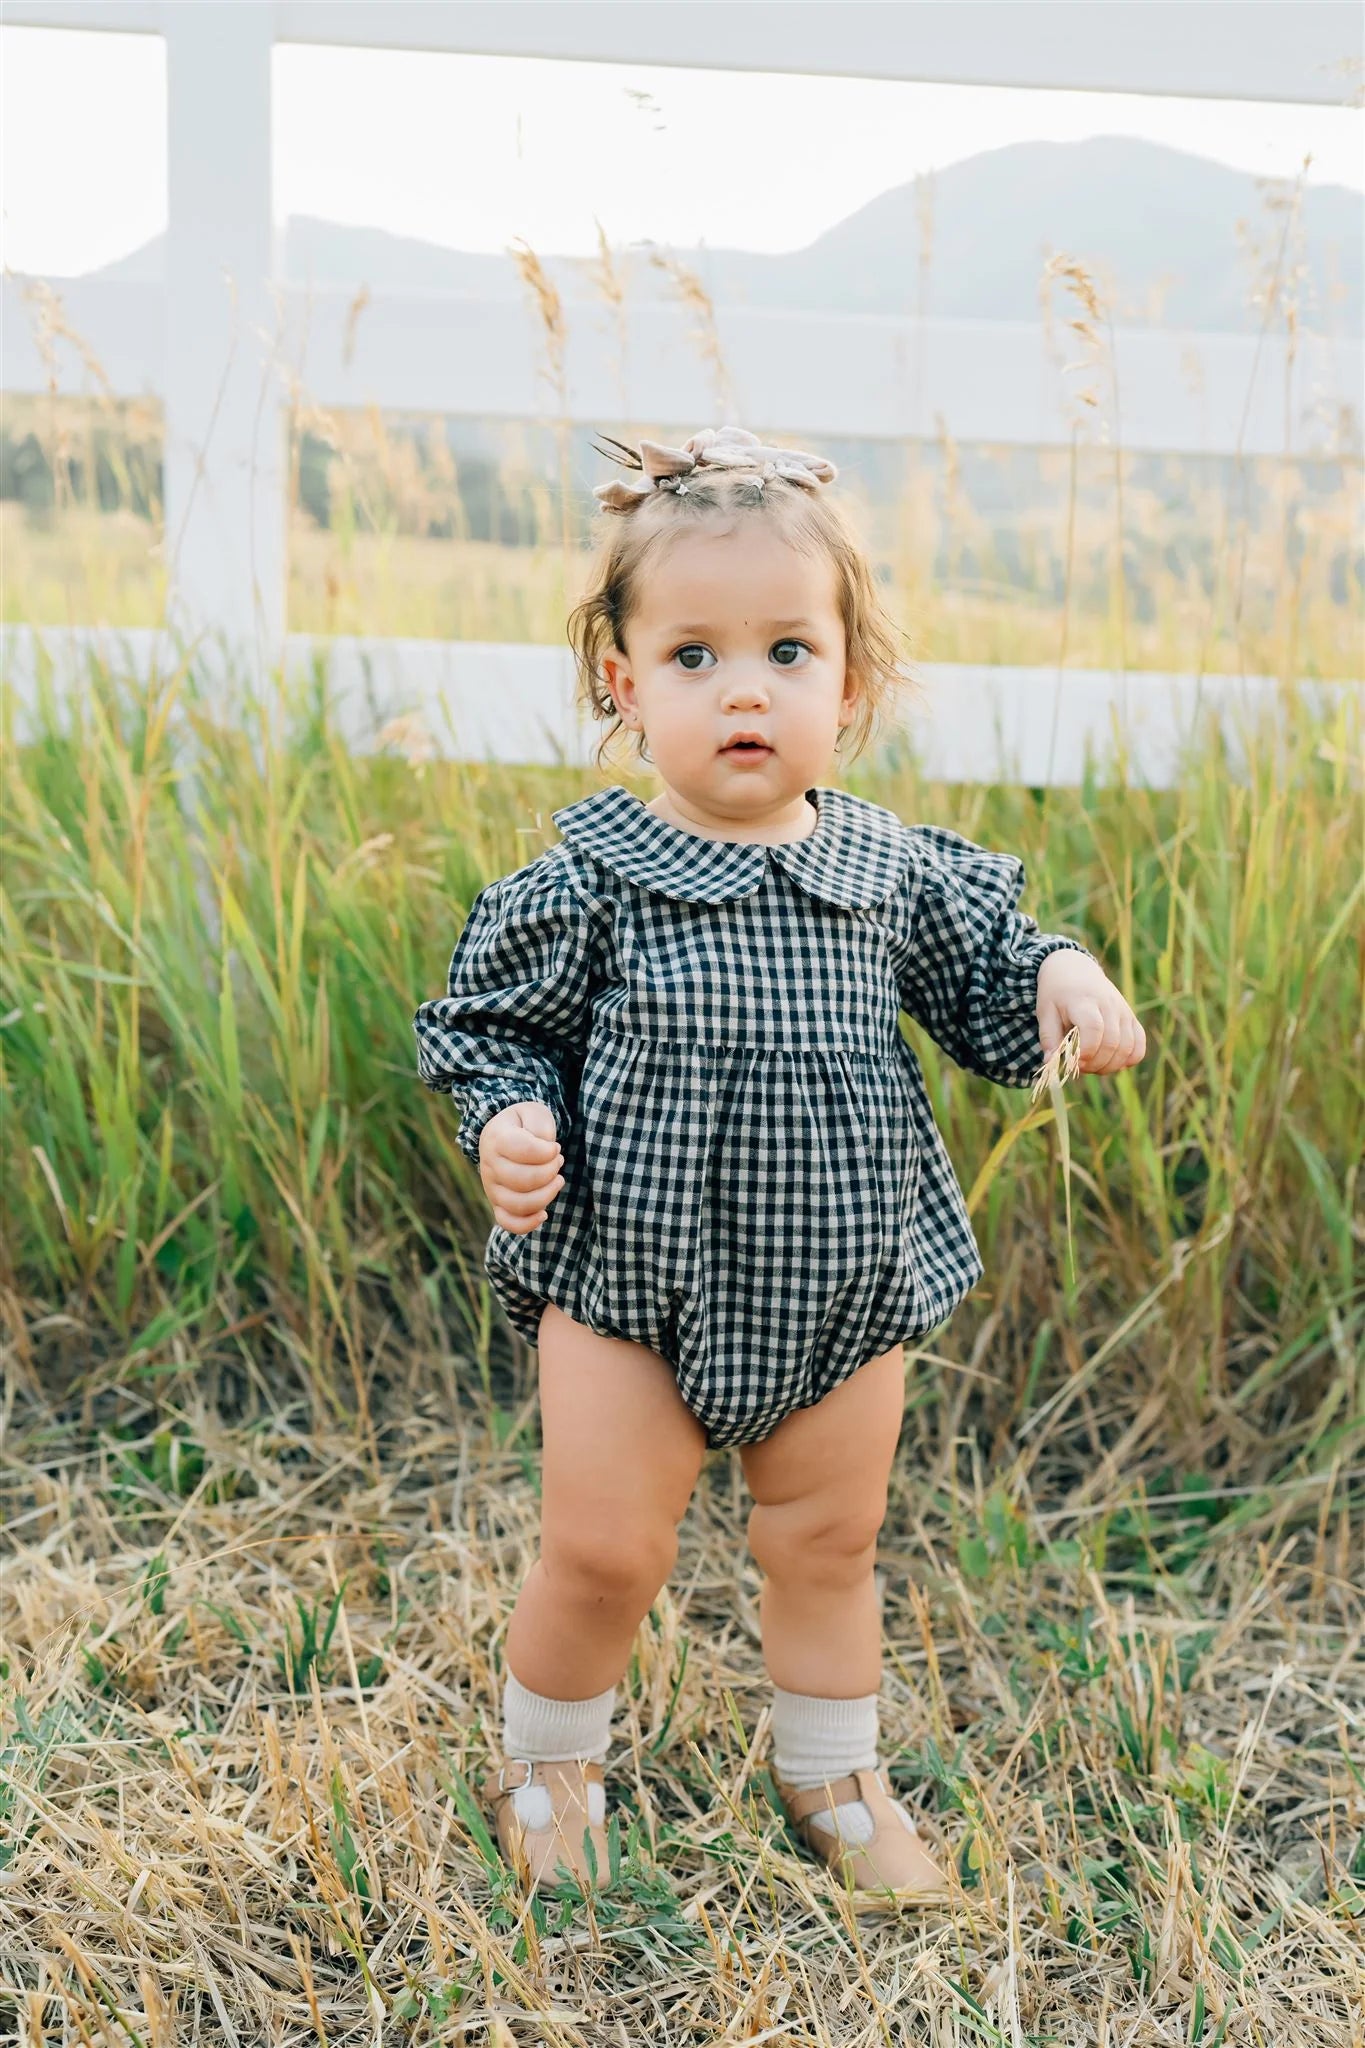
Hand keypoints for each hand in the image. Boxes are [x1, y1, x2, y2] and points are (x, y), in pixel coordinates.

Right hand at [479, 1100, 565, 1232]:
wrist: (504, 1133)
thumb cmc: (524, 1124)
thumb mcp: (534, 1113)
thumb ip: (541, 1128)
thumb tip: (548, 1154)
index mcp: (496, 1138)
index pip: (524, 1150)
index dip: (548, 1151)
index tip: (555, 1148)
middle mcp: (489, 1165)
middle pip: (523, 1180)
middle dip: (551, 1171)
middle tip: (558, 1161)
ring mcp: (491, 1187)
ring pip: (518, 1204)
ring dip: (547, 1194)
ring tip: (557, 1180)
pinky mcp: (497, 1203)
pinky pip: (507, 1222)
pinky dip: (527, 1224)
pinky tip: (544, 1214)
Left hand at [1036, 951, 1146, 1076]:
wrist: (1075, 970)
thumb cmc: (1057, 995)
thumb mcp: (1045, 1012)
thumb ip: (1049, 1038)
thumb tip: (1051, 1063)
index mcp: (1084, 1001)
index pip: (1093, 1029)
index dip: (1086, 1052)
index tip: (1074, 1062)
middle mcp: (1109, 1005)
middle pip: (1111, 1043)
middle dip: (1095, 1064)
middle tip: (1079, 1067)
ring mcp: (1123, 1011)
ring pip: (1127, 1047)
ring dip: (1110, 1066)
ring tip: (1092, 1066)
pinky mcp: (1131, 1018)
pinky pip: (1139, 1045)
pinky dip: (1129, 1059)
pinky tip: (1111, 1061)